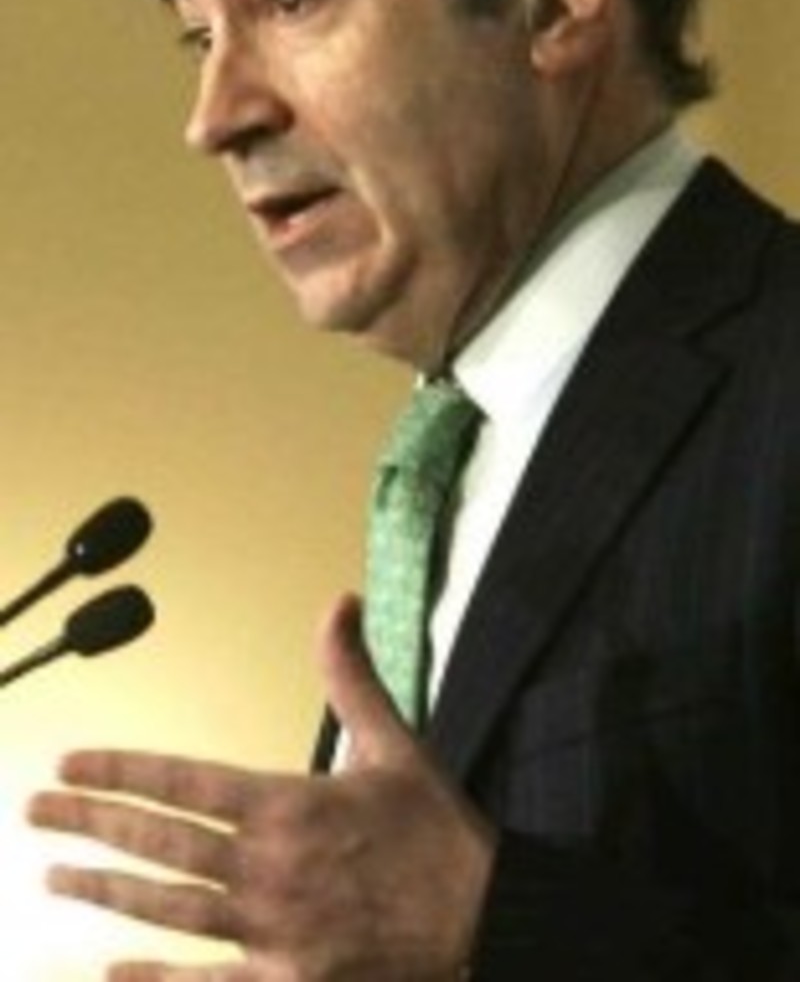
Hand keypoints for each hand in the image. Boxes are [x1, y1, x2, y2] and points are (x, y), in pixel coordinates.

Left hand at [28, 593, 496, 979]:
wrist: (486, 917)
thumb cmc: (435, 830)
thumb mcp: (393, 741)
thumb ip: (350, 673)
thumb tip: (339, 603)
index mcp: (288, 804)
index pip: (183, 781)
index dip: (119, 771)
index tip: (69, 764)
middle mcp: (268, 866)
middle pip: (160, 843)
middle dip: (90, 823)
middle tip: (36, 811)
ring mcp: (272, 930)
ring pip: (168, 909)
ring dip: (105, 890)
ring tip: (53, 876)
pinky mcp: (287, 981)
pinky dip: (154, 980)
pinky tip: (110, 970)